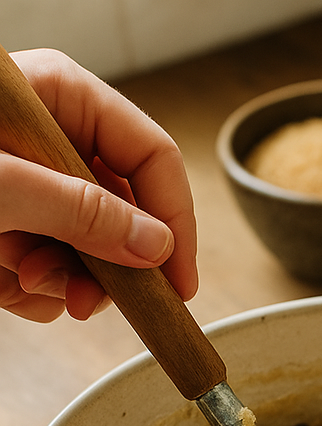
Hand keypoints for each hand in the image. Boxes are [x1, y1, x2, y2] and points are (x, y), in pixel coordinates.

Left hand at [1, 49, 197, 321]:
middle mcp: (48, 140)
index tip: (177, 280)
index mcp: (57, 99)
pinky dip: (31, 288)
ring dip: (65, 279)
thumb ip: (80, 213)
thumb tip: (155, 247)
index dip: (174, 221)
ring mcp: (27, 183)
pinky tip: (3, 282)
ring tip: (25, 284)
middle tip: (96, 302)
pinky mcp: (6, 221)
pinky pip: (49, 263)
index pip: (150, 157)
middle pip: (124, 208)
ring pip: (88, 245)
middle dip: (109, 262)